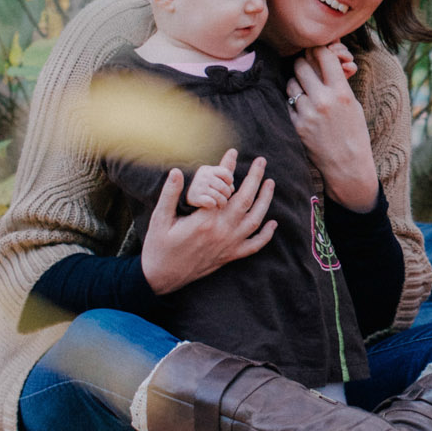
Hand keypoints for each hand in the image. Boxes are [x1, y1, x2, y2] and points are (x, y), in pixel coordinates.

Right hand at [140, 152, 276, 293]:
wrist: (160, 278)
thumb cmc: (158, 247)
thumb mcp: (159, 219)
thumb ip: (169, 195)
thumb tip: (175, 171)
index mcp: (204, 220)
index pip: (222, 188)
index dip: (227, 168)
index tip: (232, 152)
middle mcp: (221, 232)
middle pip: (245, 200)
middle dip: (255, 178)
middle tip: (261, 161)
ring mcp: (228, 245)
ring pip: (255, 220)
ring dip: (265, 200)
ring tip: (270, 183)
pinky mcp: (230, 256)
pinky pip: (254, 246)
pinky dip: (266, 235)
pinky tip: (273, 223)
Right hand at [185, 157, 235, 208]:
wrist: (185, 197)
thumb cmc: (206, 185)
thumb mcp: (215, 175)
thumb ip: (226, 166)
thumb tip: (234, 150)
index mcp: (208, 169)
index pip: (227, 174)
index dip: (229, 181)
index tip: (227, 185)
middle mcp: (203, 176)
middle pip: (225, 187)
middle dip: (227, 194)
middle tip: (224, 196)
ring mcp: (198, 187)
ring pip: (220, 197)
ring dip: (222, 202)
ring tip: (220, 203)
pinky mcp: (195, 198)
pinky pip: (211, 202)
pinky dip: (214, 205)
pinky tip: (212, 205)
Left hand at [286, 43, 377, 212]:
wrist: (347, 165)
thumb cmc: (354, 132)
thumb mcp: (354, 104)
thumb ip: (338, 82)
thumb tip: (324, 59)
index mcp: (342, 92)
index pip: (324, 56)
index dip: (318, 50)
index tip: (317, 51)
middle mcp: (323, 100)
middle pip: (301, 65)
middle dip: (302, 63)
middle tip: (306, 67)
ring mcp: (307, 113)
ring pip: (291, 83)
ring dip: (296, 82)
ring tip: (305, 89)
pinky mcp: (296, 125)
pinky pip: (287, 103)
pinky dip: (293, 101)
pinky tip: (302, 106)